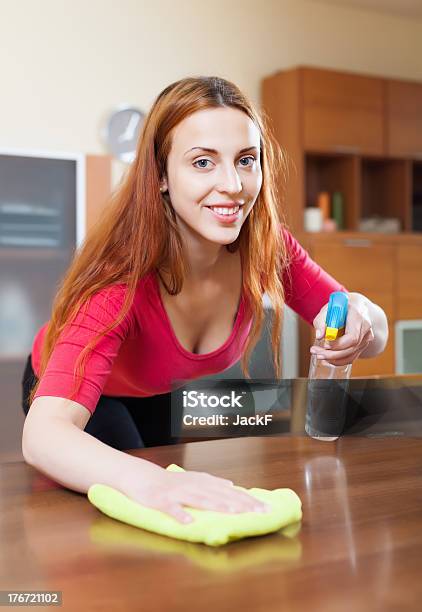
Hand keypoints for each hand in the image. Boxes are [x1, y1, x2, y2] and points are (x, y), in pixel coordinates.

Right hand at [121, 467, 269, 523]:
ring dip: (216, 505)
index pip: (230, 491)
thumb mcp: (194, 479)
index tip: (266, 508)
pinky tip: (189, 523)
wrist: (142, 476)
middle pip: (221, 495)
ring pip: (200, 499)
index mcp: (203, 482)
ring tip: (233, 512)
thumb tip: (232, 485)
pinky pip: (171, 508)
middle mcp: (194, 485)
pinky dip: (180, 514)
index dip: (248, 499)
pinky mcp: (161, 500)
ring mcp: (178, 493)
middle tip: (260, 512)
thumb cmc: (170, 481)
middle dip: (241, 503)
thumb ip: (213, 483)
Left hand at [311, 294, 374, 366]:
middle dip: (332, 354)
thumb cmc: (341, 307)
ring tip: (319, 355)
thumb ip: (322, 321)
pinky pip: (351, 357)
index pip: (352, 336)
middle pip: (351, 347)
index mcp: (358, 316)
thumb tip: (319, 335)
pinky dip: (338, 360)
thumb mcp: (328, 308)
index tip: (324, 344)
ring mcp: (366, 338)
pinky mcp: (362, 345)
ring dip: (333, 359)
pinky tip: (327, 359)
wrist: (355, 307)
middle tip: (317, 353)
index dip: (338, 344)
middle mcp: (365, 328)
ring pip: (351, 355)